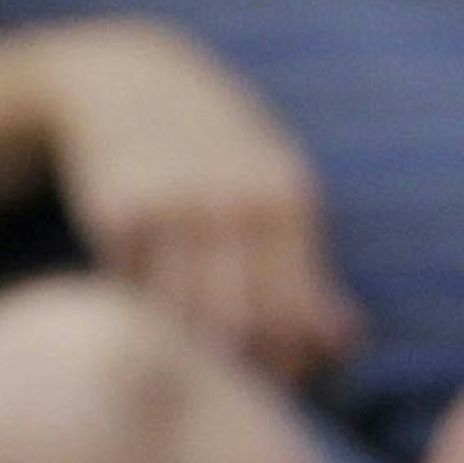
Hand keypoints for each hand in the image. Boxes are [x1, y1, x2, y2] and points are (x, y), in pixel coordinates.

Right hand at [26, 18, 363, 384]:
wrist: (129, 81)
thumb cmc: (218, 151)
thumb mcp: (274, 189)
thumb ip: (308, 268)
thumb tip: (344, 346)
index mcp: (287, 196)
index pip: (296, 311)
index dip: (288, 362)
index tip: (276, 381)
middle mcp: (236, 198)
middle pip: (242, 323)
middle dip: (237, 367)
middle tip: (227, 379)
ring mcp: (176, 204)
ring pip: (185, 315)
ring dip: (186, 346)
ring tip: (188, 352)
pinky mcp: (120, 210)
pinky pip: (134, 290)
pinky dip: (140, 308)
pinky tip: (143, 301)